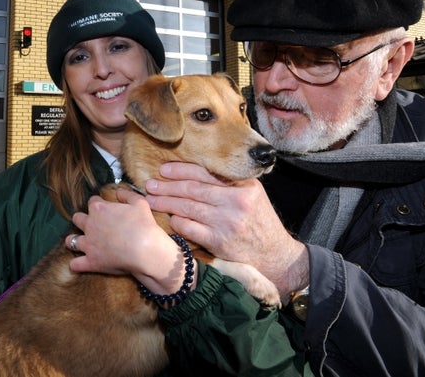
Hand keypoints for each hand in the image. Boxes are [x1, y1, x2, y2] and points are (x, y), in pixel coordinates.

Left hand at [68, 187, 191, 294]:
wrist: (145, 250)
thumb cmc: (143, 225)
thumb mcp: (139, 203)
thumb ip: (127, 195)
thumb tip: (119, 191)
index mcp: (99, 209)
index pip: (92, 201)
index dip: (98, 203)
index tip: (103, 207)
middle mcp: (90, 225)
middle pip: (77, 218)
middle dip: (82, 219)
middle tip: (92, 224)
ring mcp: (88, 244)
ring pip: (70, 240)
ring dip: (73, 240)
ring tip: (81, 242)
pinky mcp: (91, 262)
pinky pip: (75, 264)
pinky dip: (76, 264)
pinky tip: (80, 264)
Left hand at [145, 162, 308, 295]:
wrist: (275, 255)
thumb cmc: (260, 221)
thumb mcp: (253, 195)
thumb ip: (230, 183)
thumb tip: (195, 172)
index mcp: (244, 186)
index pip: (206, 173)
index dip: (181, 170)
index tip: (164, 169)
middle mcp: (236, 202)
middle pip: (193, 190)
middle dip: (168, 186)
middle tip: (150, 184)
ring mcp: (227, 223)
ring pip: (189, 208)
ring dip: (166, 203)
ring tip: (151, 200)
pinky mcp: (219, 242)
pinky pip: (191, 229)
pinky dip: (178, 223)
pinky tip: (169, 219)